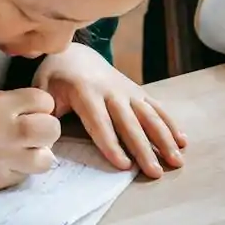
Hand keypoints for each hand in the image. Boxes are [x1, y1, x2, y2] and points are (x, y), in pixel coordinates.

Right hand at [0, 88, 59, 191]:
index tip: (32, 108)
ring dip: (38, 153)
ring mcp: (0, 161)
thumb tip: (37, 112)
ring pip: (45, 159)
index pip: (44, 101)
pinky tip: (4, 163)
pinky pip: (22, 176)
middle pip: (51, 130)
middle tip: (32, 130)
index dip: (40, 104)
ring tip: (23, 150)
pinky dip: (19, 169)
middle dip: (46, 128)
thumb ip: (11, 105)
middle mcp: (4, 133)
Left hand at [35, 44, 185, 177]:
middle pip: (130, 124)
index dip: (112, 145)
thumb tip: (44, 140)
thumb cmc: (55, 78)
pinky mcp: (138, 91)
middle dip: (145, 149)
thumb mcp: (42, 90)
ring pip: (149, 116)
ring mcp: (128, 90)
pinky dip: (171, 124)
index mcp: (85, 92)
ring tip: (177, 160)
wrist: (75, 53)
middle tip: (156, 172)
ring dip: (165, 138)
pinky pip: (157, 108)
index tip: (124, 165)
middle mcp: (111, 91)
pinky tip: (183, 141)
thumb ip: (45, 113)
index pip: (100, 123)